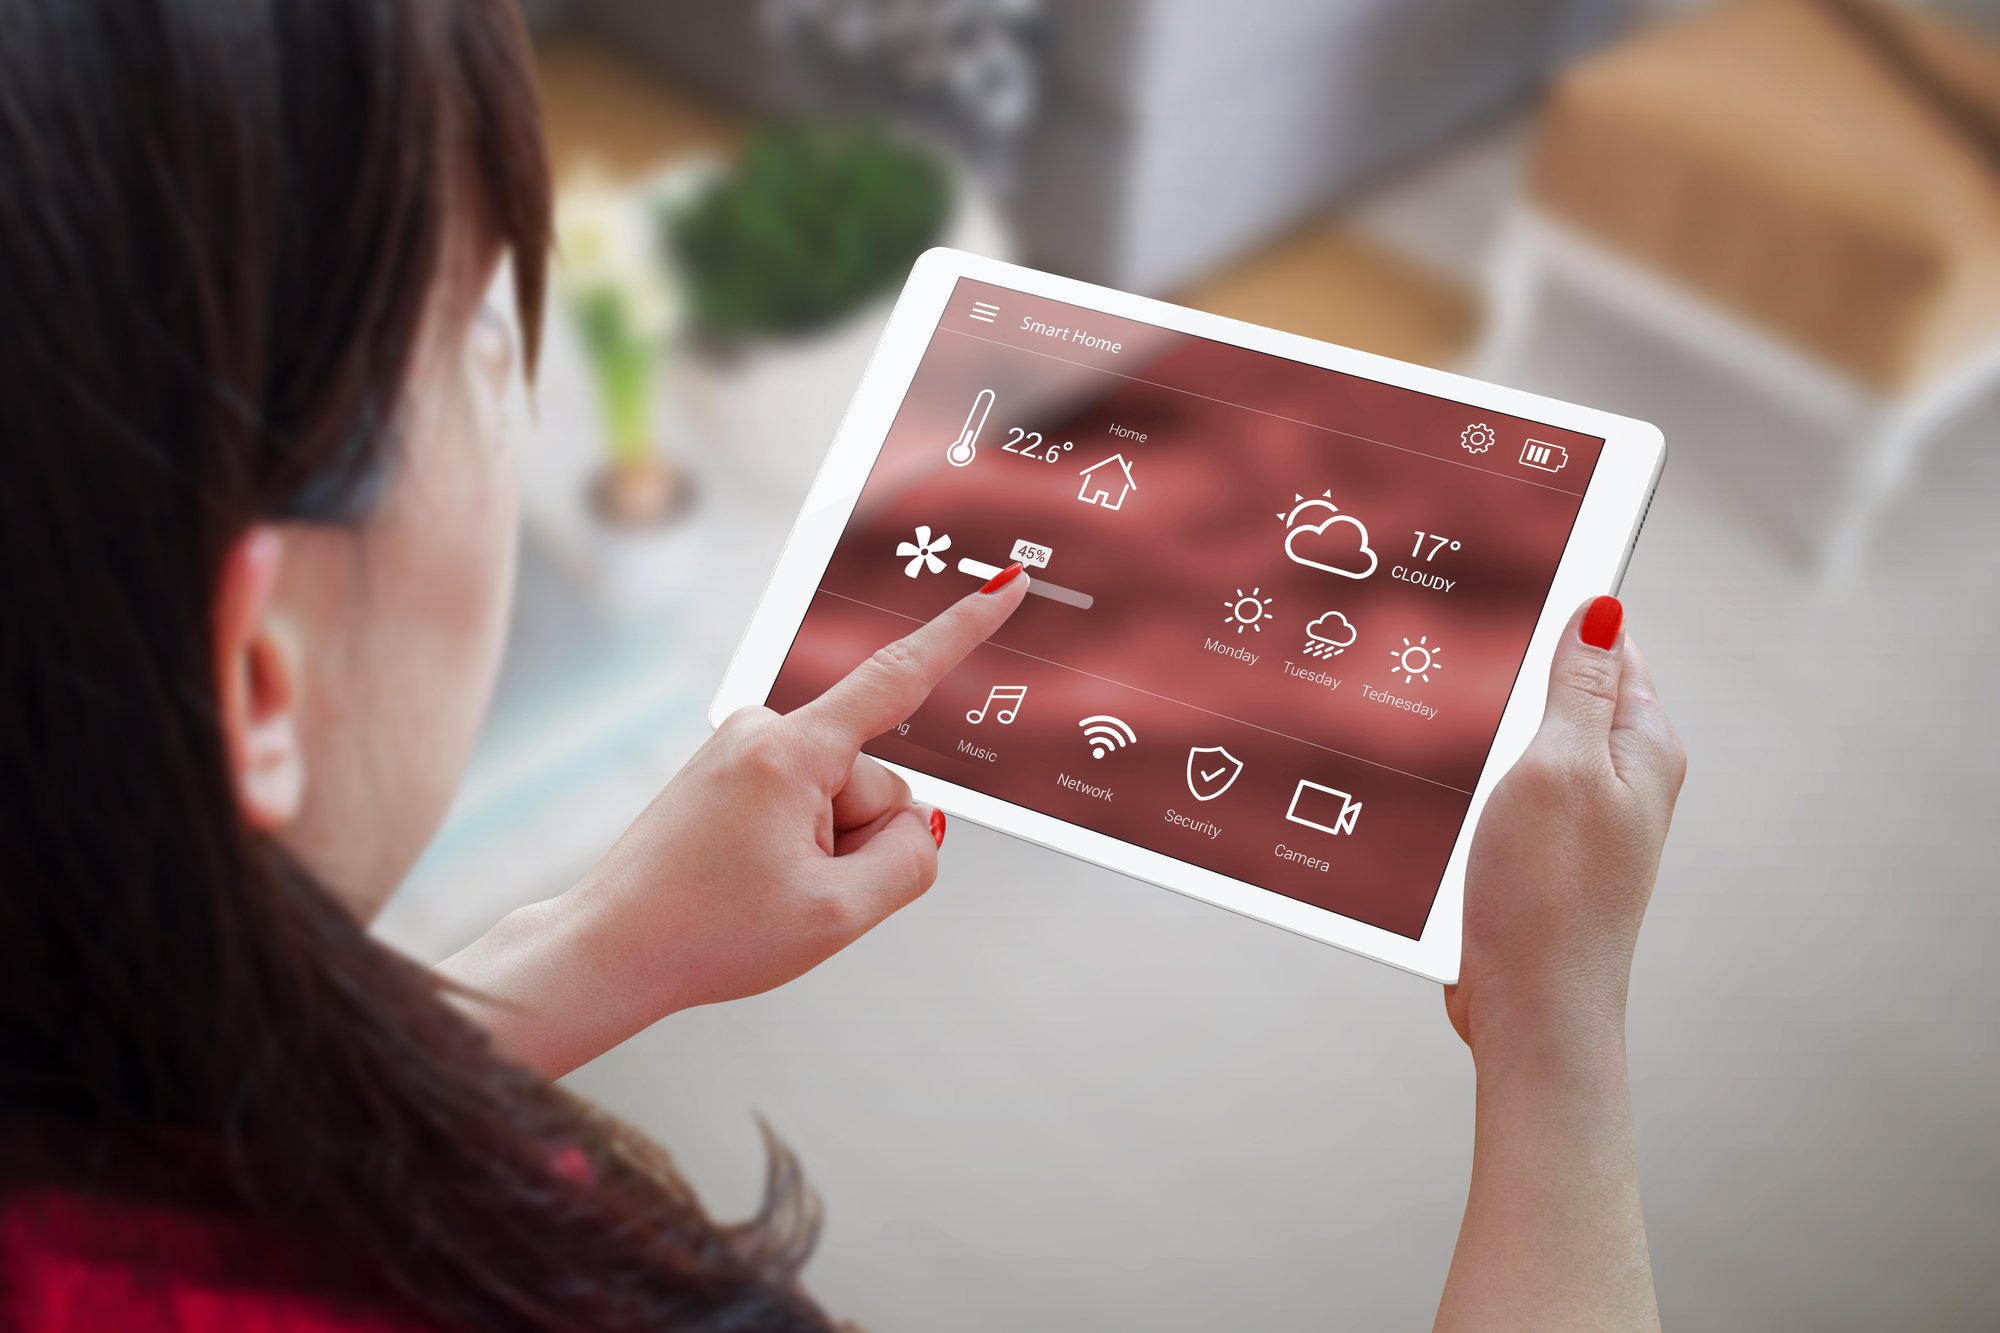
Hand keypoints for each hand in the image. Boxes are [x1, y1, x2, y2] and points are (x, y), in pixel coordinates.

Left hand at [440, 568, 1028, 1075]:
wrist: (609, 951)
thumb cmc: (705, 933)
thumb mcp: (838, 913)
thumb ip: (908, 861)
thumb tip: (917, 825)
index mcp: (790, 752)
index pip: (898, 679)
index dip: (961, 631)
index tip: (1002, 584)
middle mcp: (762, 730)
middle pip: (873, 782)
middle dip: (858, 841)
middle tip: (794, 893)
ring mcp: (741, 749)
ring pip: (839, 799)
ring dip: (824, 850)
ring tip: (759, 890)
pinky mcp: (729, 770)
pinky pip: (803, 804)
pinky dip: (798, 846)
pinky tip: (750, 879)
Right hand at [1445, 595, 1685, 1063]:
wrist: (1528, 1010)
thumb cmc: (1548, 895)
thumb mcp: (1560, 767)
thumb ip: (1578, 685)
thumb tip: (1602, 605)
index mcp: (1642, 745)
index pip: (1609, 644)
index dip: (1561, 613)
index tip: (1503, 585)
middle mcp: (1618, 778)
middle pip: (1558, 690)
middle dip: (1506, 676)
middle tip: (1453, 660)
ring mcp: (1576, 818)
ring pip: (1517, 743)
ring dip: (1477, 736)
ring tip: (1437, 731)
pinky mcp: (1535, 853)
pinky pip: (1497, 791)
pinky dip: (1466, 781)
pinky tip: (1433, 787)